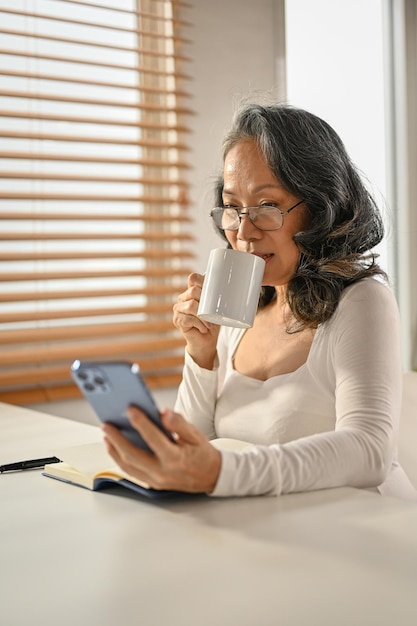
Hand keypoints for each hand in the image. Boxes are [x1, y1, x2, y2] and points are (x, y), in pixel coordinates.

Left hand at [102, 406, 221, 492]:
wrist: (212, 477)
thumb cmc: (203, 454)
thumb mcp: (196, 435)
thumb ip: (179, 423)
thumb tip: (163, 413)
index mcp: (175, 458)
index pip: (153, 438)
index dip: (140, 423)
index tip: (130, 410)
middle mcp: (163, 472)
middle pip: (132, 456)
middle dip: (117, 439)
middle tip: (106, 425)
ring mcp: (156, 481)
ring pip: (128, 466)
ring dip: (114, 450)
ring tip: (106, 435)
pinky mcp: (152, 484)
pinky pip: (132, 472)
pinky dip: (120, 459)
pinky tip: (115, 448)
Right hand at [173, 272, 219, 368]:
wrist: (206, 341)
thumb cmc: (213, 323)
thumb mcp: (218, 308)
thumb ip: (221, 297)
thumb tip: (238, 288)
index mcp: (192, 291)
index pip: (193, 278)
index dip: (202, 281)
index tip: (214, 291)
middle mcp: (183, 298)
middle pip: (193, 291)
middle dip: (206, 302)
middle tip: (213, 313)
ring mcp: (178, 309)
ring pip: (191, 305)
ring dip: (203, 316)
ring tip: (210, 324)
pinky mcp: (177, 320)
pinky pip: (188, 319)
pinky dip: (199, 325)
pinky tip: (203, 328)